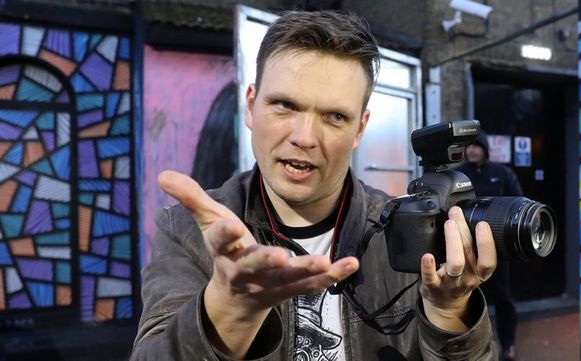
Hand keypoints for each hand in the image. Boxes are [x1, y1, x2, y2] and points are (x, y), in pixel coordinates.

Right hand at [158, 171, 358, 356]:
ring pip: (290, 278)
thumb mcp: (208, 223)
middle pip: (255, 265)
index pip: (220, 241)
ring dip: (307, 270)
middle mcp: (247, 269)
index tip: (229, 226)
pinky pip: (316, 284)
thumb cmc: (226, 251)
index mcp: (225, 251)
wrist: (238, 297)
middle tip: (279, 256)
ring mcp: (273, 281)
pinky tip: (353, 263)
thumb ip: (191, 198)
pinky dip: (336, 274)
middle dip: (266, 261)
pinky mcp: (294, 288)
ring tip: (323, 262)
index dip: (223, 233)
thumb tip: (163, 175)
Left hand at [419, 206, 495, 331]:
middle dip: (464, 230)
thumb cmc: (461, 277)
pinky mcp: (433, 286)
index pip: (489, 260)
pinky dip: (428, 266)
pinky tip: (427, 255)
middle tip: (456, 212)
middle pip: (469, 253)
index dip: (487, 242)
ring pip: (455, 264)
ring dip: (452, 242)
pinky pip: (431, 277)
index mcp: (480, 272)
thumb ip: (473, 245)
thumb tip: (467, 213)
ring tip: (448, 224)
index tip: (482, 223)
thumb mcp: (474, 266)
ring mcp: (451, 283)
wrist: (445, 303)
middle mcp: (468, 277)